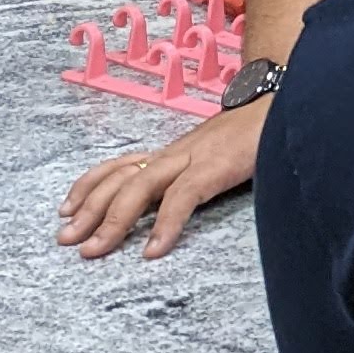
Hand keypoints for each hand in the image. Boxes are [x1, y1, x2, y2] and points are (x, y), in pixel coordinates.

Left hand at [58, 96, 267, 260]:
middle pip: (119, 180)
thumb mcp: (218, 154)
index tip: (66, 210)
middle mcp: (174, 154)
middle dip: (88, 210)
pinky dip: (164, 226)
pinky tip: (153, 251)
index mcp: (174, 152)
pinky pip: (181, 198)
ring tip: (95, 249)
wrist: (287, 101)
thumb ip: (198, 174)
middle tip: (66, 240)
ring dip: (112, 221)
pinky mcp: (215, 167)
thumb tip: (180, 200)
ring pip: (138, 188)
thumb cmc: (257, 132)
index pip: (120, 166)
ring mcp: (193, 159)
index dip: (88, 187)